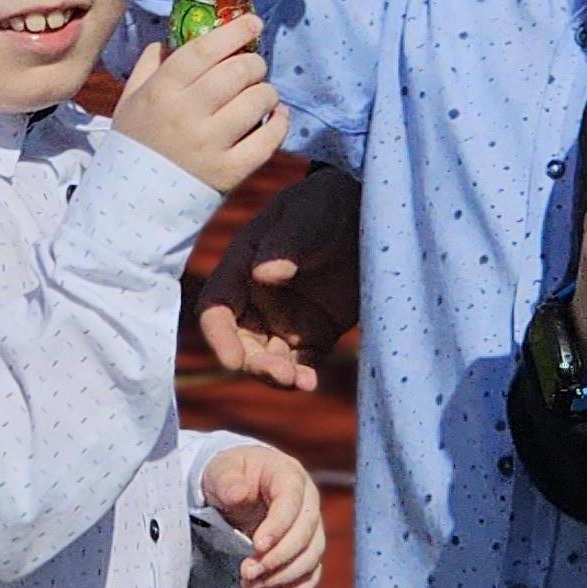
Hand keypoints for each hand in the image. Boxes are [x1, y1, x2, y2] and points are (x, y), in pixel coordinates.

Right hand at [113, 10, 289, 200]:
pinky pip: (268, 140)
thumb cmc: (135, 143)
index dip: (234, 32)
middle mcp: (187, 114)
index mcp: (162, 91)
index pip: (204, 50)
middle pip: (238, 72)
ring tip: (262, 94)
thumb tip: (174, 38)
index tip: (253, 23)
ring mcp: (210, 144)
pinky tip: (277, 116)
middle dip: (254, 63)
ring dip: (267, 92)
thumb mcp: (131, 99)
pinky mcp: (229, 171)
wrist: (133, 201)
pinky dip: (280, 123)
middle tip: (254, 67)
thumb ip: (151, 64)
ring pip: (257, 101)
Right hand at [197, 159, 361, 389]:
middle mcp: (257, 299)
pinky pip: (301, 363)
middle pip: (241, 343)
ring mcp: (285, 319)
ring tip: (299, 381)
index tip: (232, 360)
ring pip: (268, 360)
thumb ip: (286, 243)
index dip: (219, 336)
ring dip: (277, 376)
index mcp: (242, 267)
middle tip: (280, 374)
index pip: (217, 307)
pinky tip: (310, 383)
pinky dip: (301, 376)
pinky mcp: (315, 333)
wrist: (369, 211)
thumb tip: (263, 275)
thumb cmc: (326, 204)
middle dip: (253, 363)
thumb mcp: (307, 215)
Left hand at [197, 440, 326, 587]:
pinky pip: (311, 572)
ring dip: (283, 576)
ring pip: (311, 556)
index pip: (293, 502)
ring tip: (251, 586)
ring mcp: (310, 527)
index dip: (279, 526)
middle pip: (307, 533)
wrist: (235, 486)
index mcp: (289, 475)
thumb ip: (228, 481)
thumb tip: (238, 494)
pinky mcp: (306, 549)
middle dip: (278, 557)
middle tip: (247, 571)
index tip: (256, 546)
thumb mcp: (221, 471)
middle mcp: (307, 501)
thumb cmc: (229, 474)